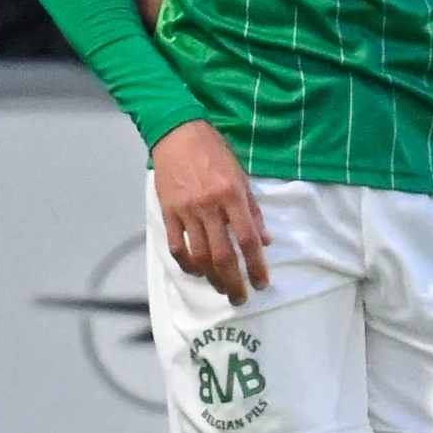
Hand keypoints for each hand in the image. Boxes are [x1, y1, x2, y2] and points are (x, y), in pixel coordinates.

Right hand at [152, 118, 268, 303]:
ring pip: (199, 254)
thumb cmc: (215, 153)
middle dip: (234, 280)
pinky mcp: (168, 212)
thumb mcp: (242, 176)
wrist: (178, 134)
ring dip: (212, 277)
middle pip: (223, 254)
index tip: (261, 283)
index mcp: (232, 196)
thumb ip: (253, 210)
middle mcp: (209, 207)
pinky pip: (176, 246)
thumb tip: (265, 241)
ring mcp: (186, 211)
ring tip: (222, 288)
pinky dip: (187, 263)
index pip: (247, 239)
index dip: (256, 265)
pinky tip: (197, 272)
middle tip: (241, 297)